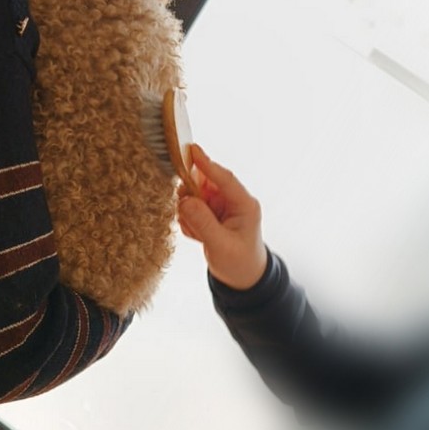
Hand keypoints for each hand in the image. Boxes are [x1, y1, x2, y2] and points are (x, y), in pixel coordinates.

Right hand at [178, 145, 268, 290]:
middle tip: (187, 213)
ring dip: (189, 214)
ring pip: (193, 197)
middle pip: (203, 184)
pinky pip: (190, 210)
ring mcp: (220, 207)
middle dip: (191, 197)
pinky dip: (189, 223)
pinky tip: (199, 237)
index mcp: (244, 204)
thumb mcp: (221, 245)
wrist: (242, 280)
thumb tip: (184, 200)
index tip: (191, 149)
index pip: (224, 178)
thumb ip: (203, 222)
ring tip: (199, 234)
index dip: (206, 163)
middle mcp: (232, 201)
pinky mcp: (210, 214)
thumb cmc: (240, 264)